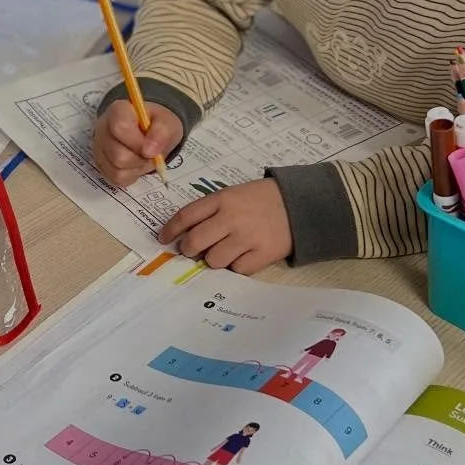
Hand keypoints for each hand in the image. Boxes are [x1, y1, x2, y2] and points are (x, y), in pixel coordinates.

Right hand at [91, 100, 183, 186]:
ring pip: (117, 169)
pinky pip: (117, 178)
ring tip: (144, 156)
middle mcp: (103, 129)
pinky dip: (132, 175)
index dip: (137, 143)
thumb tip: (150, 151)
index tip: (152, 149)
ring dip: (137, 167)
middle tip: (151, 153)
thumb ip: (162, 131)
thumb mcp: (167, 122)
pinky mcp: (102, 164)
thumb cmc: (156, 123)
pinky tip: (136, 163)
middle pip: (118, 155)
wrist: (150, 130)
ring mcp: (100, 148)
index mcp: (118, 111)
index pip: (120, 128)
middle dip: (141, 159)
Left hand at [160, 177, 291, 274]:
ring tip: (226, 250)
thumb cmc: (262, 199)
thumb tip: (185, 234)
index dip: (170, 230)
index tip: (163, 239)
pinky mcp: (262, 254)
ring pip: (213, 259)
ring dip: (214, 258)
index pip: (186, 216)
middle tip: (193, 250)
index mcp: (222, 199)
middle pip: (194, 242)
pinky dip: (237, 266)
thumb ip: (211, 210)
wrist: (301, 204)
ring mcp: (247, 238)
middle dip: (188, 249)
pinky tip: (244, 255)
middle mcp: (231, 218)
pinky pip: (237, 269)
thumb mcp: (234, 194)